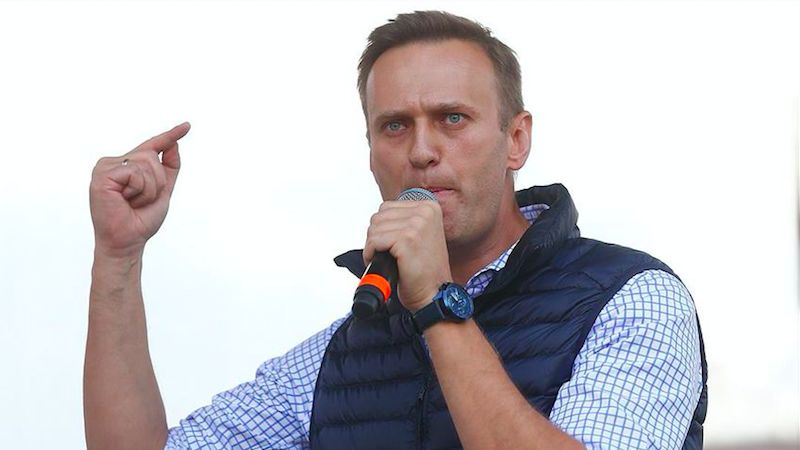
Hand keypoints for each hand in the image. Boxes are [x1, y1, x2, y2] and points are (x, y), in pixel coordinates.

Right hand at [89, 122, 190, 257]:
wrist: (128, 241)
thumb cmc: (141, 219)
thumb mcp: (163, 191)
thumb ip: (169, 168)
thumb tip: (175, 144)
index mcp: (128, 166)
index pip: (153, 146)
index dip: (171, 135)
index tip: (187, 126)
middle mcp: (115, 162)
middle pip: (152, 156)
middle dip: (157, 182)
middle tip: (141, 200)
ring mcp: (106, 167)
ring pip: (146, 163)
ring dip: (149, 188)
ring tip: (133, 201)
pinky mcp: (102, 174)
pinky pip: (135, 173)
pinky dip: (139, 190)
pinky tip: (125, 200)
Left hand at [363, 200, 451, 311]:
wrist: (434, 293)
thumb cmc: (425, 270)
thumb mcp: (420, 234)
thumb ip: (403, 220)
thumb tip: (380, 218)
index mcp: (428, 207)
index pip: (387, 207)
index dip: (382, 229)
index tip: (391, 245)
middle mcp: (425, 212)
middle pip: (378, 216)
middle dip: (376, 237)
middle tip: (388, 254)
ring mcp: (417, 224)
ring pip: (374, 228)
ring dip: (373, 247)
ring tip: (388, 259)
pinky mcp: (407, 239)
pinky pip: (374, 241)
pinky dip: (371, 254)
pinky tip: (385, 263)